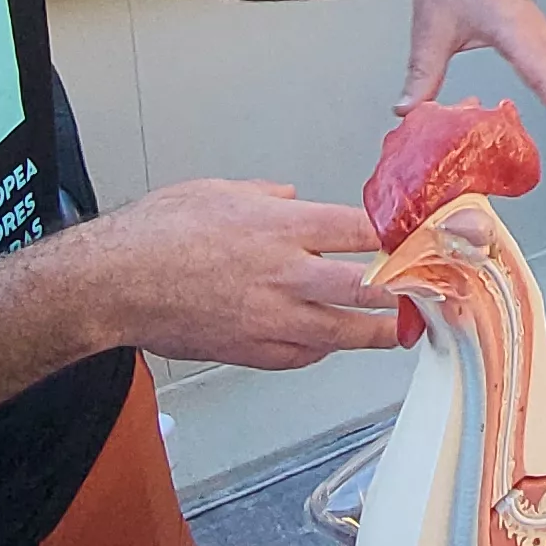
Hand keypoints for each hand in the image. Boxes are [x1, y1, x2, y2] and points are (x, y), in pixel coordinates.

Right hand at [84, 179, 399, 367]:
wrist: (113, 284)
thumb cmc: (156, 234)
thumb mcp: (218, 190)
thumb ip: (265, 195)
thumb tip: (289, 197)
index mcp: (282, 227)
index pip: (362, 230)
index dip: (401, 235)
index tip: (424, 238)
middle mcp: (286, 274)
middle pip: (369, 287)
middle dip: (407, 292)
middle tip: (432, 293)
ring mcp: (272, 319)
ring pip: (346, 332)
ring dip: (379, 332)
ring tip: (402, 330)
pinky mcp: (253, 351)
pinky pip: (306, 355)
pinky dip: (324, 347)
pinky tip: (331, 340)